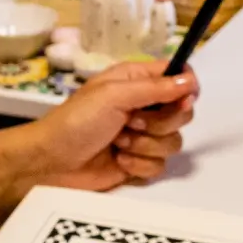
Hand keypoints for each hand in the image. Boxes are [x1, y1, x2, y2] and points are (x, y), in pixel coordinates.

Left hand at [22, 61, 198, 189]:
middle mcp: (143, 107)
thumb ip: (154, 88)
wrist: (52, 162)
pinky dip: (139, 165)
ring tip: (118, 142)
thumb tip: (190, 82)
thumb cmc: (76, 121)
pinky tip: (118, 160)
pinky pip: (160, 165)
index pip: (177, 77)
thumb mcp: (113, 95)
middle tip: (131, 122)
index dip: (185, 88)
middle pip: (182, 113)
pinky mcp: (139, 162)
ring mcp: (143, 137)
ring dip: (145, 144)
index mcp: (136, 81)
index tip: (182, 100)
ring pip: (173, 142)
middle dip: (160, 122)